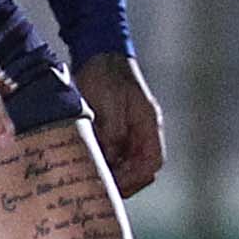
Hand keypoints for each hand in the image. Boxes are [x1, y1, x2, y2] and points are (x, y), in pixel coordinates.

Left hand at [80, 53, 166, 196]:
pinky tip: (86, 162)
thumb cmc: (105, 75)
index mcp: (149, 124)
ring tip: (90, 176)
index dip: (135, 178)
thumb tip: (110, 159)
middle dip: (122, 181)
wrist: (97, 52)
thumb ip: (113, 133)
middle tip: (98, 186)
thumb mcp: (109, 105)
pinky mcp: (116, 129)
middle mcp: (143, 131)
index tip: (113, 185)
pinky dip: (103, 161)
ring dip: (112, 172)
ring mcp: (131, 130)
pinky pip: (115, 154)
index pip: (152, 162)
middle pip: (141, 168)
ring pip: (127, 164)